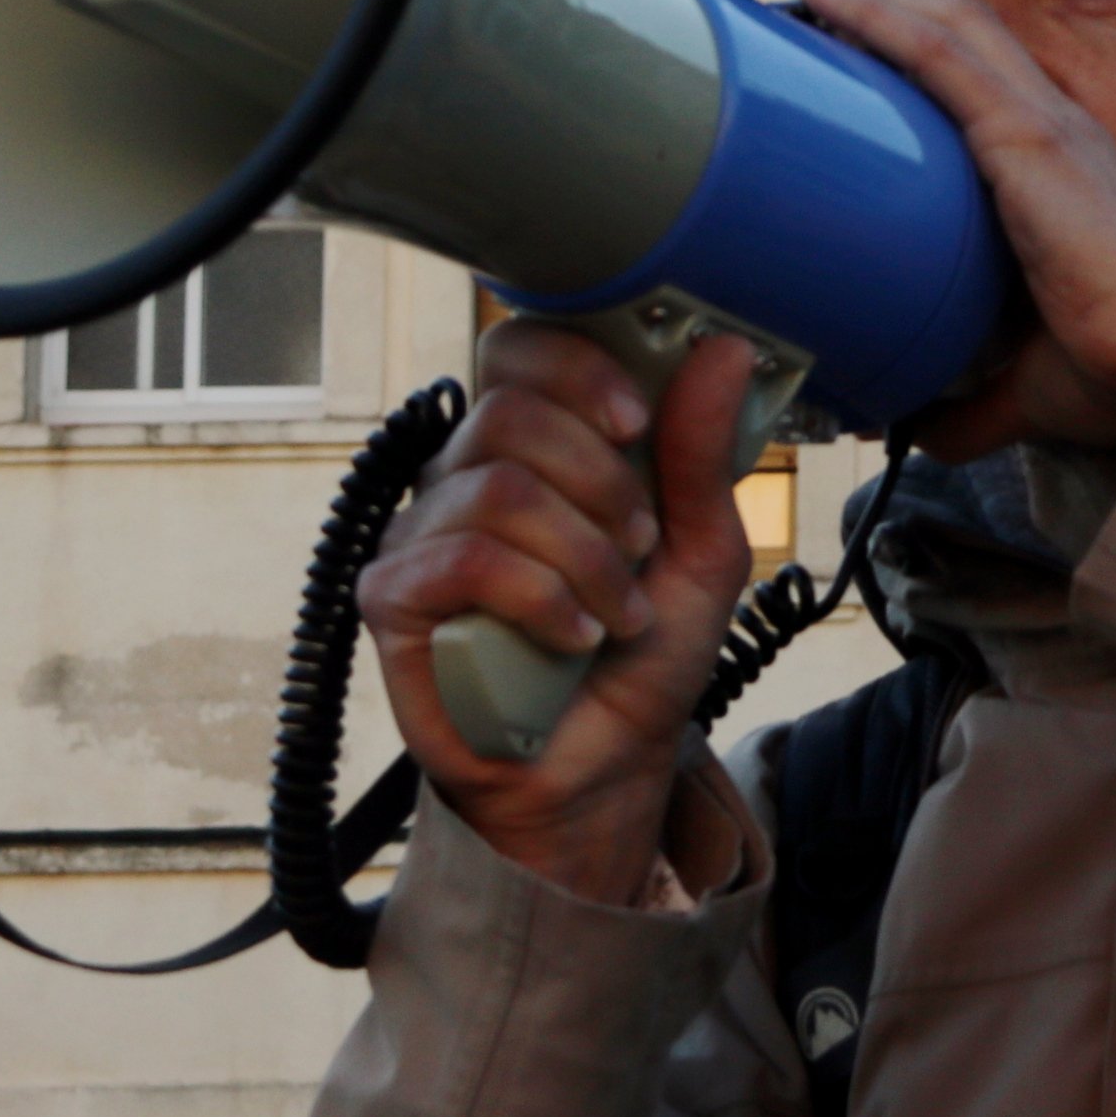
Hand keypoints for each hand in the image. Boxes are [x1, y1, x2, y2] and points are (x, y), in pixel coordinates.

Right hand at [355, 321, 757, 900]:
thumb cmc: (641, 654)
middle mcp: (463, 477)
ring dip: (583, 556)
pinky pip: (460, 560)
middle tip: (641, 547)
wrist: (607, 766)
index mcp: (531, 447)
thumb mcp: (700, 548)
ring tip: (619, 613)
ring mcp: (419, 535)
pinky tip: (574, 636)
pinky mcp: (392, 599)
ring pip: (495, 489)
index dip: (576, 369)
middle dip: (601, 482)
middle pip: (508, 412)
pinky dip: (539, 598)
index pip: (518, 351)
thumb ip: (701, 453)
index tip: (635, 420)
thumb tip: (723, 350)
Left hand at [796, 0, 1115, 455]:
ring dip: (881, 3)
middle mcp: (1065, 130)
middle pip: (971, 36)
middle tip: (822, 12)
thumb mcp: (1033, 386)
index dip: (937, 64)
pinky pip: (939, 55)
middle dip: (899, 13)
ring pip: (953, 26)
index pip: (997, 93)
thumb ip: (975, 407)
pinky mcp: (1029, 137)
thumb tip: (926, 433)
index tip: (874, 62)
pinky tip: (829, 1)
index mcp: (1074, 175)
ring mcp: (1050, 124)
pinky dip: (881, 20)